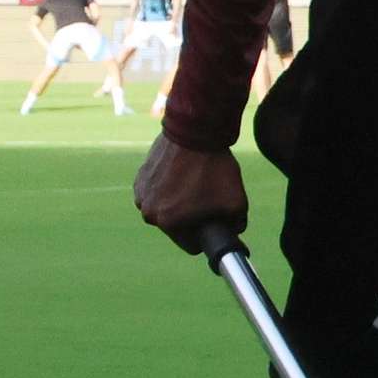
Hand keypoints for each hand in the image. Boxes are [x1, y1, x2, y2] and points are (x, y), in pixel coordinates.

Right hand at [133, 132, 247, 250]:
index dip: (207, 234)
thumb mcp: (237, 204)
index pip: (192, 246)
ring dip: (177, 202)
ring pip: (165, 209)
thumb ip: (237, 226)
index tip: (214, 219)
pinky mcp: (140, 176)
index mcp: (168, 223)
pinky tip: (182, 174)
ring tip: (194, 183)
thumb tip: (234, 231)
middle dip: (191, 218)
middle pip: (177, 227)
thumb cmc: (216, 169)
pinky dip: (168, 187)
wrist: (196, 131)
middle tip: (205, 197)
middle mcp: (149, 212)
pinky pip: (157, 192)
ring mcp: (141, 193)